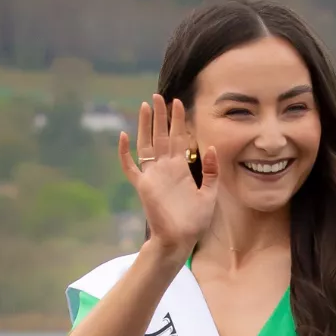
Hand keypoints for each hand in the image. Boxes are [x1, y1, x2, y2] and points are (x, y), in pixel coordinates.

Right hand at [118, 94, 218, 257]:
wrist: (180, 239)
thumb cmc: (195, 221)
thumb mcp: (209, 194)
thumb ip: (212, 172)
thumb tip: (210, 148)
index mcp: (180, 169)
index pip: (178, 138)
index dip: (177, 121)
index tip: (177, 102)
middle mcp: (165, 168)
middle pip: (161, 136)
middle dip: (160, 116)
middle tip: (158, 95)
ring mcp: (153, 176)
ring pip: (146, 145)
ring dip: (145, 126)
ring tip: (145, 106)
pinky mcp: (143, 186)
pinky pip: (130, 167)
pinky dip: (125, 153)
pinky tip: (123, 136)